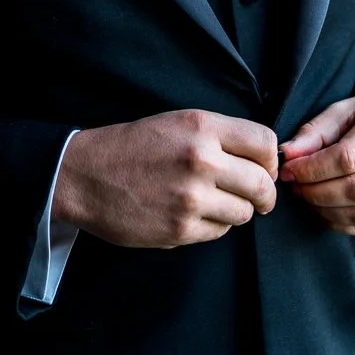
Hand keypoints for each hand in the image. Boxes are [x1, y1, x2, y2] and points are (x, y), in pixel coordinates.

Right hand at [53, 109, 278, 248]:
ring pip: (244, 212)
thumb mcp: (177, 123)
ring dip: (236, 210)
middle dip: (265, 194)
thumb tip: (264, 160)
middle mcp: (201, 160)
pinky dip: (213, 225)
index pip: (265, 144)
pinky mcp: (181, 228)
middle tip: (259, 198)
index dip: (270, 160)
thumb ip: (220, 136)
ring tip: (214, 202)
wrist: (84, 175)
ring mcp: (191, 197)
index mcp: (202, 127)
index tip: (264, 169)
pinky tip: (192, 213)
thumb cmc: (132, 147)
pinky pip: (220, 232)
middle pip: (263, 184)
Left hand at [277, 90, 354, 235]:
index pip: (348, 157)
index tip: (289, 170)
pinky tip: (325, 210)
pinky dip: (341, 224)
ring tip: (308, 197)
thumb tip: (287, 155)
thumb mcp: (345, 109)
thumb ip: (315, 131)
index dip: (312, 169)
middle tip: (296, 186)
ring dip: (327, 211)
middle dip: (317, 193)